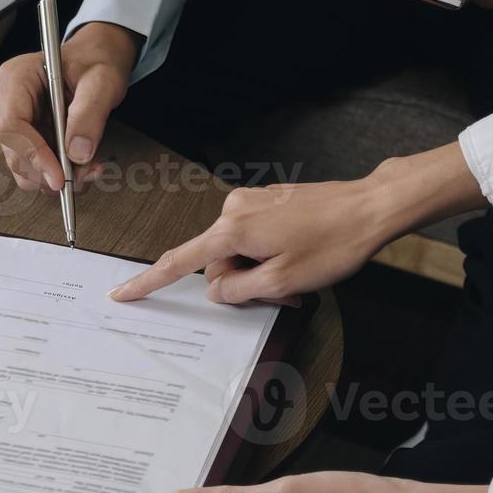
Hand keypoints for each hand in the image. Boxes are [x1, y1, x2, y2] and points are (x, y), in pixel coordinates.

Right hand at [0, 21, 139, 191]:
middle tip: (83, 176)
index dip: (32, 156)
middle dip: (47, 171)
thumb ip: (90, 114)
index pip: (11, 126)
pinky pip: (34, 165)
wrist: (94, 60)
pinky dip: (58, 173)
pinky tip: (82, 166)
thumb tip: (77, 154)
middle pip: (13, 151)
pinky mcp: (23, 136)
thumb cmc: (95, 62)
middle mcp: (5, 99)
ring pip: (22, 165)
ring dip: (55, 176)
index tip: (58, 177)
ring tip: (88, 169)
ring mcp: (11, 119)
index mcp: (16, 77)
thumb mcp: (102, 82)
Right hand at [109, 146, 483, 305]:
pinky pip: (253, 235)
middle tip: (280, 293)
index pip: (178, 262)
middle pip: (215, 260)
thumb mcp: (283, 282)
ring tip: (296, 273)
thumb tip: (218, 290)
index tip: (123, 293)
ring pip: (237, 250)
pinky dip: (267, 253)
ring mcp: (251, 200)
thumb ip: (239, 291)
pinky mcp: (268, 199)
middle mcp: (234, 209)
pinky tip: (297, 255)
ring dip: (257, 268)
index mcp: (232, 230)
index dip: (149, 282)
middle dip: (238, 281)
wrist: (370, 208)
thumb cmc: (332, 244)